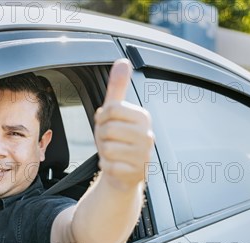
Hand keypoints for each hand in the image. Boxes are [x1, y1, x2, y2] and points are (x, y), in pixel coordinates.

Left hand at [94, 59, 153, 190]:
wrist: (123, 173)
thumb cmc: (118, 140)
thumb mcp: (115, 113)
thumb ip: (118, 88)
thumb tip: (124, 61)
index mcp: (143, 117)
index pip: (111, 109)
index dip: (102, 118)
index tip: (107, 123)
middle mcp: (148, 135)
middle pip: (107, 130)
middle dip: (102, 137)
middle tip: (111, 141)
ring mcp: (144, 155)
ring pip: (107, 149)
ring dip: (104, 153)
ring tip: (114, 153)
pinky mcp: (137, 173)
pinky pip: (109, 166)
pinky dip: (107, 167)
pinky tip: (116, 166)